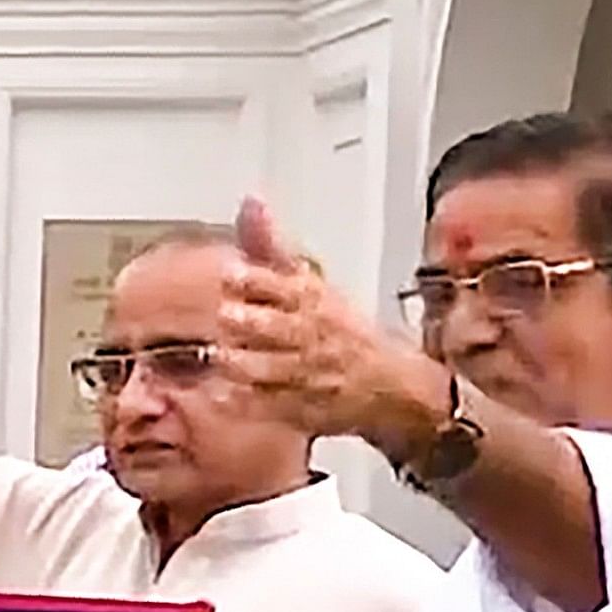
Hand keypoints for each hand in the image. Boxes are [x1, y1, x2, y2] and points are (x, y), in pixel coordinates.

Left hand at [214, 197, 441, 445]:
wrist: (392, 387)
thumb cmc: (343, 331)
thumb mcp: (313, 283)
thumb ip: (272, 248)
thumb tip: (250, 202)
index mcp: (316, 300)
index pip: (290, 285)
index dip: (262, 280)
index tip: (232, 272)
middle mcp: (313, 336)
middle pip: (284, 327)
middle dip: (257, 322)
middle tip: (227, 314)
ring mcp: (307, 375)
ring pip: (275, 369)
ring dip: (248, 363)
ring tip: (220, 356)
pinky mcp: (299, 408)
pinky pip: (270, 406)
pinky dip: (245, 404)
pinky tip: (220, 397)